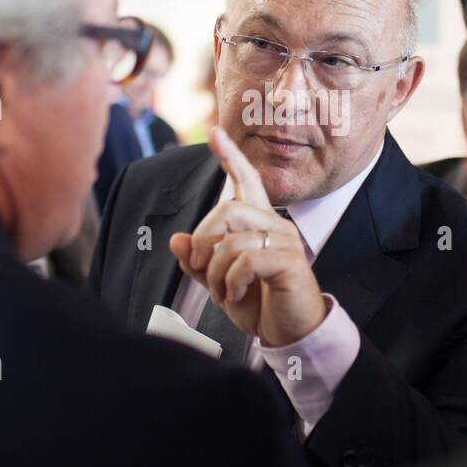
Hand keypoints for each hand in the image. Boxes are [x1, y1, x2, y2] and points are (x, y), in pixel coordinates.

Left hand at [169, 127, 327, 345]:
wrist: (290, 334)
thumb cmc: (260, 305)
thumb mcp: (219, 283)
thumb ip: (198, 262)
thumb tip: (175, 240)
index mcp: (258, 224)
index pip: (246, 181)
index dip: (231, 156)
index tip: (215, 133)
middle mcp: (274, 224)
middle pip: (227, 209)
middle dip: (202, 238)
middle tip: (196, 265)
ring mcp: (284, 241)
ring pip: (232, 238)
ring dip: (214, 270)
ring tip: (220, 292)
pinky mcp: (288, 261)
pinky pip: (246, 259)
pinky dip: (229, 281)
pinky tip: (233, 295)